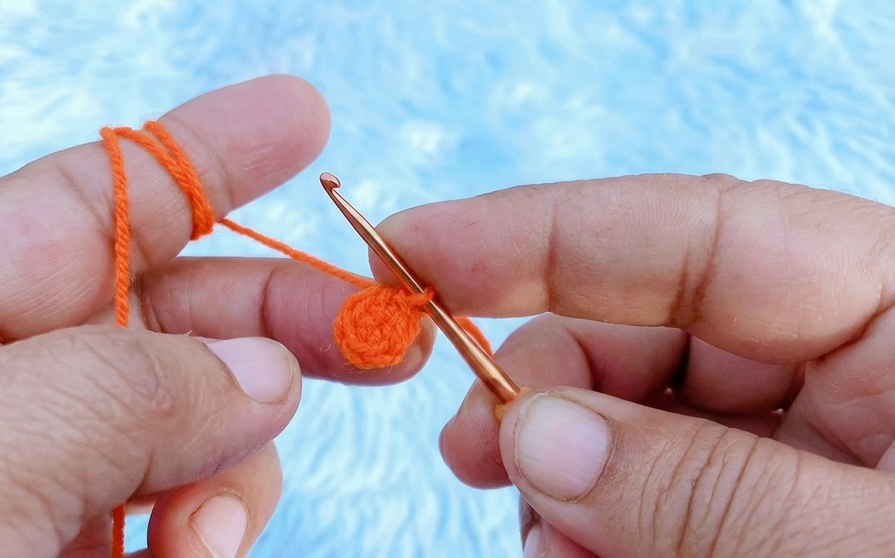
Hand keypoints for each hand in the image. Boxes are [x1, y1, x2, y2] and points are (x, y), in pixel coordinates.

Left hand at [0, 76, 429, 556]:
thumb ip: (113, 391)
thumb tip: (261, 367)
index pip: (90, 201)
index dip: (205, 152)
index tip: (303, 116)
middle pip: (173, 311)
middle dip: (276, 314)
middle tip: (383, 331)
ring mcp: (44, 484)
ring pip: (199, 426)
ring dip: (236, 464)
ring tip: (202, 543)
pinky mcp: (82, 553)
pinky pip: (191, 516)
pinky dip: (217, 530)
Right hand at [377, 174, 894, 556]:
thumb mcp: (871, 553)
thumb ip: (709, 493)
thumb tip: (533, 434)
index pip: (687, 232)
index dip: (533, 230)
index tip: (408, 251)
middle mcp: (845, 355)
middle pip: (639, 325)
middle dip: (543, 388)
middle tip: (470, 458)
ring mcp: (801, 432)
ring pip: (629, 417)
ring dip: (565, 480)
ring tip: (559, 553)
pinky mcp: (770, 501)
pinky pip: (648, 489)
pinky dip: (596, 527)